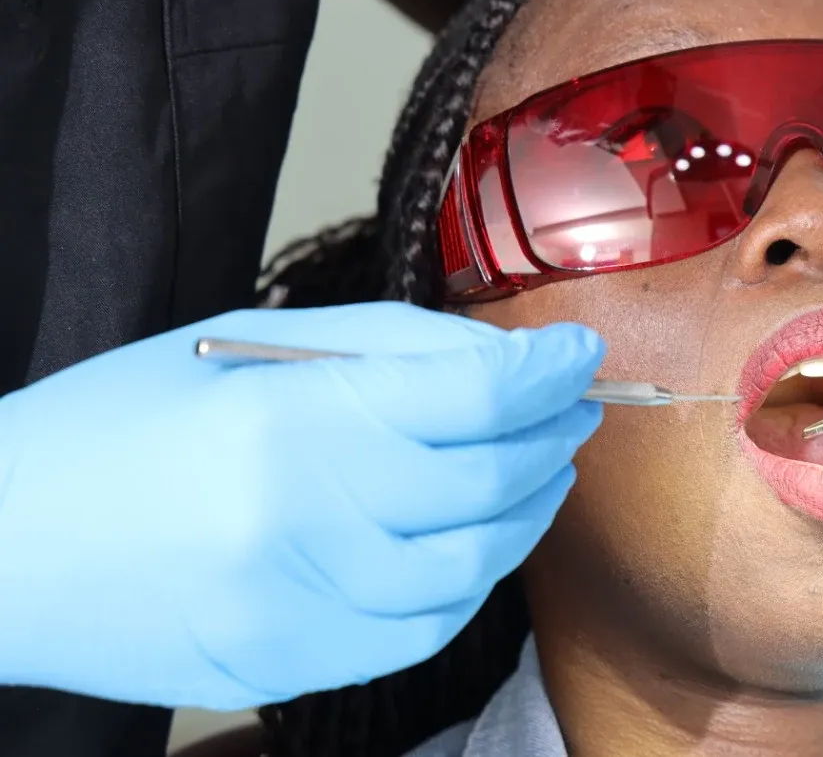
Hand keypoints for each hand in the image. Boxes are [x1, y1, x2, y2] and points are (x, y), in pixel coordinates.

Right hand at [0, 303, 603, 709]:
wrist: (4, 543)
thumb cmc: (117, 426)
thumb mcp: (247, 347)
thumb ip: (383, 347)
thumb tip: (495, 358)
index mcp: (289, 417)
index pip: (474, 395)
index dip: (546, 371)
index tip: (579, 353)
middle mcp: (304, 516)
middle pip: (489, 477)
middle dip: (553, 432)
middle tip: (575, 406)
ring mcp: (300, 603)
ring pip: (474, 563)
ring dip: (528, 508)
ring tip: (544, 470)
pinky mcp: (294, 662)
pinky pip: (424, 629)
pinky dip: (471, 580)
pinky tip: (479, 540)